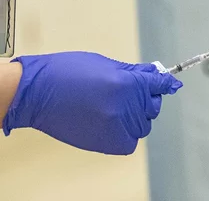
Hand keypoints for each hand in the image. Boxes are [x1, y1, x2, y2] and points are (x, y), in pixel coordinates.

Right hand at [2, 52, 182, 154]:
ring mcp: (117, 126)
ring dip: (135, 116)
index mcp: (126, 83)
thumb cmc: (67, 72)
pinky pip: (130, 141)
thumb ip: (133, 72)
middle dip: (146, 99)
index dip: (165, 84)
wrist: (37, 94)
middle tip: (130, 94)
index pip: (158, 85)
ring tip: (113, 108)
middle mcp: (126, 106)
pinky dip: (126, 133)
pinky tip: (113, 122)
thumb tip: (154, 74)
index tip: (172, 85)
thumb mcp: (105, 64)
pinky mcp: (107, 142)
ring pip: (143, 125)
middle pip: (153, 107)